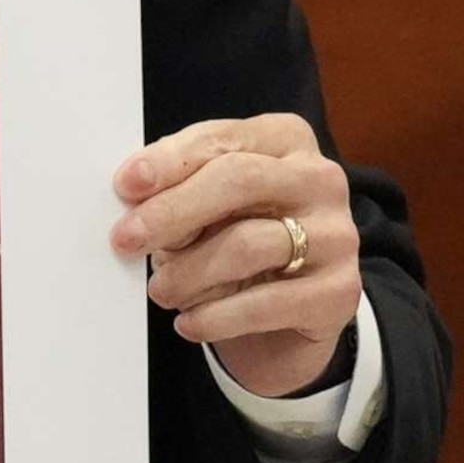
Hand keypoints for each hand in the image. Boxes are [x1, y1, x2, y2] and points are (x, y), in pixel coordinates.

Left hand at [110, 115, 359, 396]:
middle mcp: (320, 180)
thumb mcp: (212, 210)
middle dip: (173, 210)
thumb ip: (182, 194)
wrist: (292, 320)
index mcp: (287, 141)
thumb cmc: (241, 245)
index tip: (125, 186)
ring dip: (189, 272)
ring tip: (161, 290)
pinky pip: (265, 304)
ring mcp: (336, 236)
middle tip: (126, 239)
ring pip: (248, 244)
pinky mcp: (338, 293)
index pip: (223, 139)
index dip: (170, 161)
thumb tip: (134, 200)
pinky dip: (216, 317)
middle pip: (239, 180)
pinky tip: (190, 323)